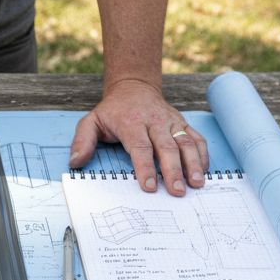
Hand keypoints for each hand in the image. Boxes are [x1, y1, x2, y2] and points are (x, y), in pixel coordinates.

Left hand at [68, 79, 208, 195]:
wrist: (134, 88)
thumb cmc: (112, 111)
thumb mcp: (91, 121)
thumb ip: (82, 141)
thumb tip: (75, 163)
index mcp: (131, 122)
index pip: (140, 147)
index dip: (145, 167)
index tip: (148, 187)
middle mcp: (154, 122)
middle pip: (166, 147)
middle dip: (173, 171)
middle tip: (177, 191)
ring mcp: (171, 122)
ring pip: (186, 143)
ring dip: (192, 164)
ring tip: (196, 183)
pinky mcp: (182, 124)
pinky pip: (196, 138)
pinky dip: (202, 155)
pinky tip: (203, 171)